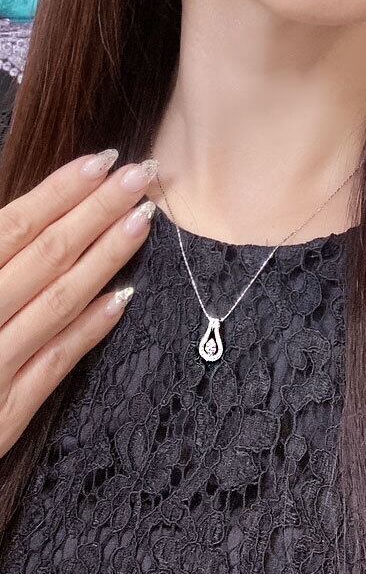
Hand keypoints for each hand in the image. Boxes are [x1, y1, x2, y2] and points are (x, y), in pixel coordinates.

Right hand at [0, 150, 157, 457]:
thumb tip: (18, 220)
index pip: (13, 226)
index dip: (61, 191)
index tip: (105, 161)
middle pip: (47, 255)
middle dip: (98, 211)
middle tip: (143, 176)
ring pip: (58, 302)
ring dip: (106, 260)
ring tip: (144, 223)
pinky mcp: (5, 412)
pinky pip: (54, 364)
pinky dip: (90, 330)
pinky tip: (124, 298)